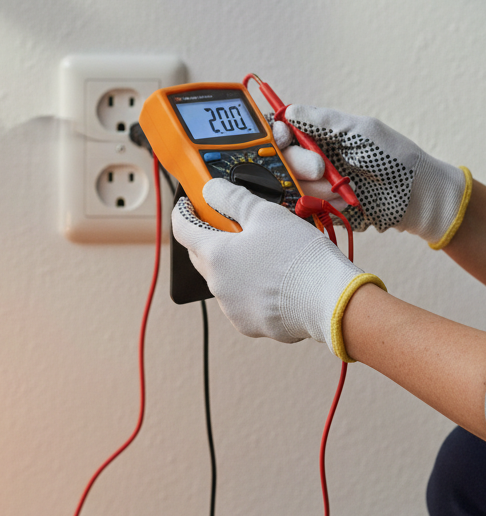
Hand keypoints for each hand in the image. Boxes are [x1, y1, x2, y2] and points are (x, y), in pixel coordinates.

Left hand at [171, 178, 384, 359]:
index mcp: (215, 256)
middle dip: (209, 238)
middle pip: (202, 256)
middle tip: (228, 225)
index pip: (183, 229)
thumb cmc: (299, 255)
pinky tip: (272, 279)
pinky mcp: (250, 325)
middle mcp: (217, 286)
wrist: (331, 300)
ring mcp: (232, 309)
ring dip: (233, 265)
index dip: (183, 213)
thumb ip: (232, 199)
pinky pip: (241, 300)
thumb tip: (210, 190)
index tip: (188, 205)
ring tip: (261, 253)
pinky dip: (250, 288)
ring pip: (223, 279)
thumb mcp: (265, 214)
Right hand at [279, 105, 470, 246]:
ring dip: (315, 187)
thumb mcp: (360, 131)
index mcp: (318, 135)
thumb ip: (323, 121)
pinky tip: (342, 202)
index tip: (282, 137)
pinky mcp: (318, 208)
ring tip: (345, 187)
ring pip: (290, 184)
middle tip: (320, 168)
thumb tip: (287, 111)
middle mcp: (310, 158)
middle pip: (279, 158)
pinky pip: (302, 207)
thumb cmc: (393, 157)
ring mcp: (313, 185)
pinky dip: (320, 204)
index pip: (281, 131)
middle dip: (297, 163)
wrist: (416, 197)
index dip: (276, 134)